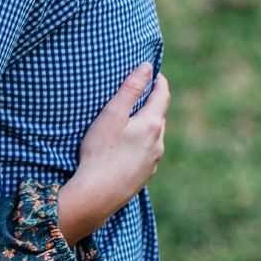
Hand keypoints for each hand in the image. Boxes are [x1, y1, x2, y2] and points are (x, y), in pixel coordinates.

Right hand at [56, 63, 168, 240]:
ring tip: (132, 122)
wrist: (98, 194)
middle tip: (140, 95)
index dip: (159, 81)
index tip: (154, 72)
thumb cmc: (101, 151)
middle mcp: (157, 143)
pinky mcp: (143, 176)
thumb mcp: (112, 114)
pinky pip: (147, 155)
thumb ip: (130, 89)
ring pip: (154, 137)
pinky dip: (141, 146)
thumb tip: (148, 67)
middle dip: (152, 104)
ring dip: (147, 126)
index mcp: (151, 124)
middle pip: (159, 117)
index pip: (162, 96)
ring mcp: (152, 162)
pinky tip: (127, 149)